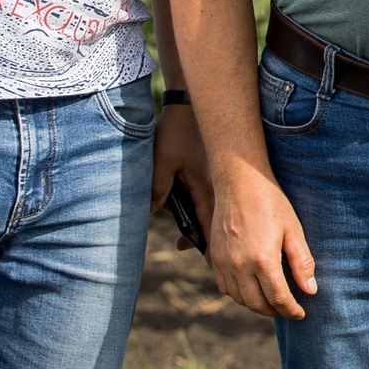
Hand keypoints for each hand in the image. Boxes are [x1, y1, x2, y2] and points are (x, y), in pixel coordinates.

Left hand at [149, 104, 210, 251]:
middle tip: (195, 256)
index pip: (210, 226)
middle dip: (204, 240)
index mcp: (206, 187)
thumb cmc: (176, 130)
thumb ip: (158, 188)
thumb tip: (153, 211)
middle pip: (214, 222)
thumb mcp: (162, 161)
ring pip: (212, 209)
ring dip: (200, 224)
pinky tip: (185, 209)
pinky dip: (200, 207)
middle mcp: (216, 185)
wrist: (189, 103)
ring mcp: (215, 177)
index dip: (210, 247)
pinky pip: (209, 196)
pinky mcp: (210, 169)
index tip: (213, 266)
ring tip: (182, 242)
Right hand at [207, 162, 318, 317]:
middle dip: (274, 311)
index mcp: (262, 260)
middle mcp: (239, 266)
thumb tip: (310, 290)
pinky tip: (251, 288)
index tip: (300, 314)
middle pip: (256, 304)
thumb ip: (302, 263)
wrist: (239, 181)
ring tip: (271, 300)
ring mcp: (222, 262)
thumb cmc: (270, 201)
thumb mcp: (293, 229)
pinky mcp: (213, 256)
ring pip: (239, 298)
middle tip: (287, 309)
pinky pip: (225, 287)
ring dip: (255, 304)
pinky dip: (238, 294)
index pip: (278, 298)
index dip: (291, 310)